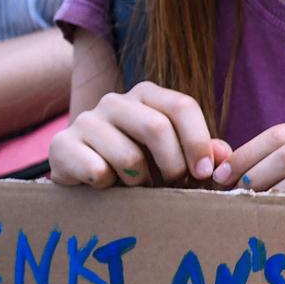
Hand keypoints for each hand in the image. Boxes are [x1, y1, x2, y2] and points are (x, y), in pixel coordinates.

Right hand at [48, 82, 234, 189]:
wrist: (81, 178)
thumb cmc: (136, 167)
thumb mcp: (171, 157)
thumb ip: (200, 153)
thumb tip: (223, 154)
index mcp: (146, 95)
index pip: (181, 106)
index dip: (198, 141)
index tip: (205, 173)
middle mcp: (114, 101)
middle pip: (156, 127)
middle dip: (172, 165)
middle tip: (173, 186)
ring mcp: (85, 120)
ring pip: (127, 156)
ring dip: (139, 182)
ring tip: (137, 188)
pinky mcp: (61, 144)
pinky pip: (97, 170)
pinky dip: (108, 187)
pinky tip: (105, 187)